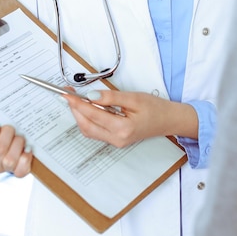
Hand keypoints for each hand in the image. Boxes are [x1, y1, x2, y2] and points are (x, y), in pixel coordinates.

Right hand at [0, 122, 32, 177]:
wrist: (16, 130)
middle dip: (7, 134)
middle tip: (10, 127)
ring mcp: (6, 168)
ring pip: (10, 160)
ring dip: (17, 144)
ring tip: (19, 136)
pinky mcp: (19, 170)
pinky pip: (21, 170)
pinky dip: (25, 158)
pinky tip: (27, 148)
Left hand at [65, 88, 197, 147]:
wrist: (169, 120)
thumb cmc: (156, 108)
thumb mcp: (133, 98)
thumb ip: (111, 97)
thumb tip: (91, 96)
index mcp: (122, 128)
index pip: (92, 115)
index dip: (77, 103)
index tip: (67, 93)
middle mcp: (117, 139)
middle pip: (86, 126)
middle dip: (75, 110)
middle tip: (68, 94)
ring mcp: (116, 142)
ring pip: (89, 130)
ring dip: (80, 115)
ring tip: (76, 100)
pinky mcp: (116, 140)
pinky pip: (96, 131)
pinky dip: (88, 119)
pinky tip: (88, 108)